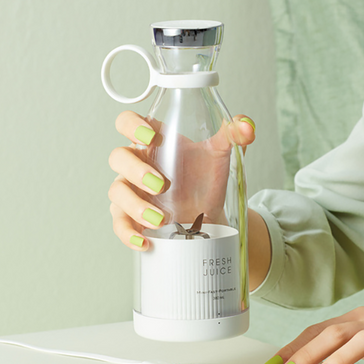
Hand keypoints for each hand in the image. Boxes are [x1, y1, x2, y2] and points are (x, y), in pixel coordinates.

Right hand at [108, 111, 255, 250]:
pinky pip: (118, 225)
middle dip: (137, 170)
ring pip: (116, 192)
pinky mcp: (130, 217)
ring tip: (161, 219)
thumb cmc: (205, 178)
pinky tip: (143, 241)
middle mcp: (136, 164)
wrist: (208, 215)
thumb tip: (247, 125)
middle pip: (118, 157)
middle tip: (162, 185)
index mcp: (152, 141)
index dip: (132, 125)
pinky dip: (127, 233)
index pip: (127, 122)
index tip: (151, 136)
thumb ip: (233, 135)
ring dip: (135, 205)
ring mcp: (130, 191)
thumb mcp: (220, 154)